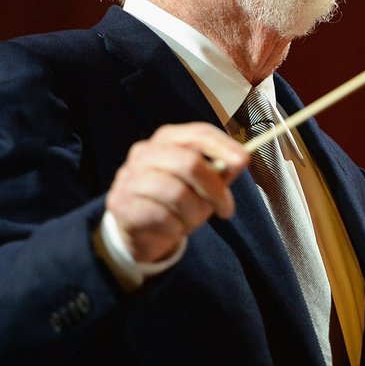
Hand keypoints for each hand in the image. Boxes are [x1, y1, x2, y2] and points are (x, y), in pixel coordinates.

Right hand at [105, 123, 247, 263]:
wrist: (140, 232)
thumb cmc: (175, 202)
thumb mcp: (202, 185)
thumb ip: (220, 171)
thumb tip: (240, 160)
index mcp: (166, 140)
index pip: (197, 133)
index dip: (223, 145)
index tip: (243, 160)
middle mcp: (144, 153)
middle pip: (188, 162)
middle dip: (214, 189)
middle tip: (226, 209)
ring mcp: (129, 178)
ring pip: (176, 193)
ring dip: (194, 214)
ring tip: (192, 221)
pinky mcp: (121, 204)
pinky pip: (161, 216)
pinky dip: (175, 227)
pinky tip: (173, 228)